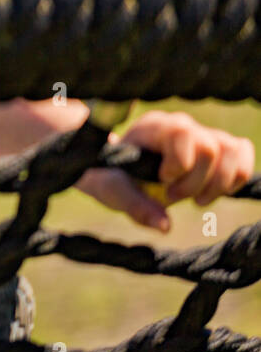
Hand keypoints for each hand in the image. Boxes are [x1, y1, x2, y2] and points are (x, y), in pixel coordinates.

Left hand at [76, 111, 254, 231]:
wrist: (113, 171)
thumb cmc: (110, 177)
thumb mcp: (112, 191)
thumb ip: (136, 206)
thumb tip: (166, 226)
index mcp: (151, 127)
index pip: (182, 133)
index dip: (179, 164)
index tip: (162, 181)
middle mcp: (179, 124)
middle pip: (211, 147)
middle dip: (195, 182)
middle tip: (172, 196)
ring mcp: (201, 133)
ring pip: (233, 149)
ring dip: (219, 183)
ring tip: (196, 200)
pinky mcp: (216, 146)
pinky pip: (241, 153)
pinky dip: (234, 178)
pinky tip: (212, 192)